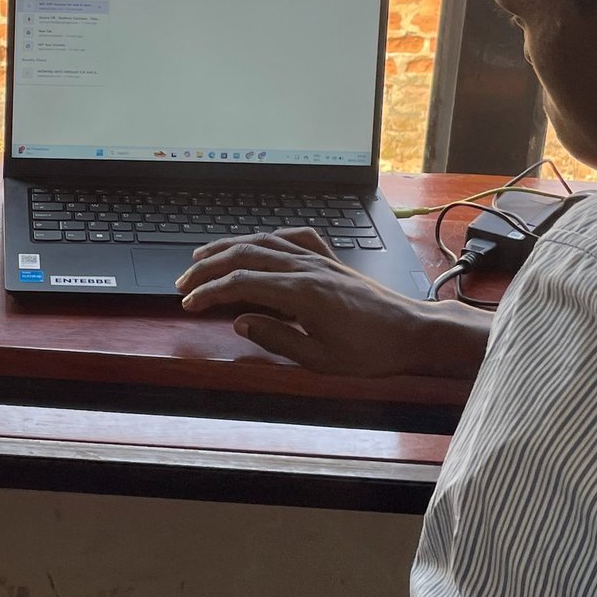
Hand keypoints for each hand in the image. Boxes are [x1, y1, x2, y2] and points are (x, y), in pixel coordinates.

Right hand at [173, 229, 487, 378]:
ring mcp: (318, 259)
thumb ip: (276, 339)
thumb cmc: (371, 351)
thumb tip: (240, 322)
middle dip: (208, 267)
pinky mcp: (329, 260)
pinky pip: (292, 237)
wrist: (412, 332)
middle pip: (244, 256)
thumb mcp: (319, 359)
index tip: (190, 304)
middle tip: (184, 282)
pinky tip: (256, 243)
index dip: (210, 292)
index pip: (241, 284)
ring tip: (203, 257)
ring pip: (264, 242)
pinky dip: (267, 237)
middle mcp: (306, 268)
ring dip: (229, 247)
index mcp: (301, 292)